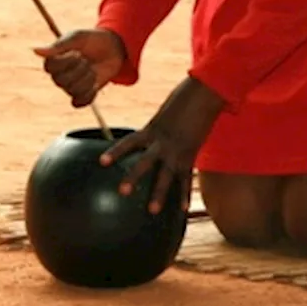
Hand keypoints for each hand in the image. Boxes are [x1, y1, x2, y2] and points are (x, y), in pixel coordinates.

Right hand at [34, 28, 126, 106]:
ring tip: (93, 69)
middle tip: (86, 60)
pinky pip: (79, 103)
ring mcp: (70, 86)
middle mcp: (58, 75)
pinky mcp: (82, 94)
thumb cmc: (92, 40)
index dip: (65, 62)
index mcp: (53, 61)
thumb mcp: (77, 38)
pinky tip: (95, 84)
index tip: (77, 53)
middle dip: (79, 70)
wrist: (113, 48)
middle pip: (62, 82)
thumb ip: (58, 46)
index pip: (50, 69)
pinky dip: (89, 95)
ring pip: (72, 91)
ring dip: (87, 79)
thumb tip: (34, 50)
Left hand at [101, 77, 226, 213]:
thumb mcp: (163, 113)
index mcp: (152, 130)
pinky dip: (184, 194)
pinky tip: (182, 210)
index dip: (115, 152)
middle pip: (146, 162)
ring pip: (167, 176)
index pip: (130, 142)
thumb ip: (154, 129)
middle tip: (122, 192)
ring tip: (152, 210)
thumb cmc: (183, 100)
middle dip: (134, 177)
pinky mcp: (191, 155)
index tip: (101, 162)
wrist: (204, 94)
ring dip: (159, 194)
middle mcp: (163, 142)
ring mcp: (178, 150)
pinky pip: (186, 178)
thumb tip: (148, 139)